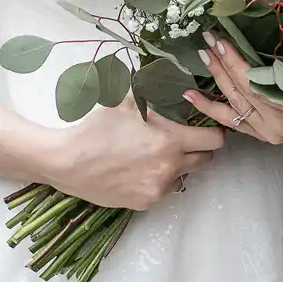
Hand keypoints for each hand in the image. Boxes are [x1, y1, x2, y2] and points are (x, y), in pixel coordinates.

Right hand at [39, 98, 223, 211]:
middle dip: (199, 148)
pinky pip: (163, 189)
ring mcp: (158, 188)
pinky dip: (158, 179)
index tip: (205, 127)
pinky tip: (140, 168)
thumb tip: (172, 78)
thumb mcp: (127, 100)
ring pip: (184, 175)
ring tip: (156, 153)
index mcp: (171, 141)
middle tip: (185, 139)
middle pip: (205, 160)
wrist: (67, 162)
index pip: (214, 140)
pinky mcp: (145, 203)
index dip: (213, 131)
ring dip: (178, 164)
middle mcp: (170, 168)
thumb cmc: (97, 127)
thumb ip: (154, 91)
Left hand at [186, 37, 282, 144]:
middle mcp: (276, 124)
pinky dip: (210, 108)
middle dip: (221, 64)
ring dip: (215, 80)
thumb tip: (271, 31)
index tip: (220, 41)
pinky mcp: (261, 136)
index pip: (253, 82)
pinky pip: (230, 122)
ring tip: (202, 58)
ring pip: (232, 106)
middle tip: (207, 41)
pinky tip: (192, 96)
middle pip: (240, 91)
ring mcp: (267, 132)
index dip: (235, 61)